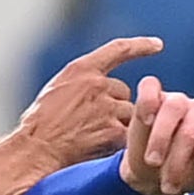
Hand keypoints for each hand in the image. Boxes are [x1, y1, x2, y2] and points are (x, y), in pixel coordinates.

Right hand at [17, 36, 164, 169]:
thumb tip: (105, 90)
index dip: (140, 46)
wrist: (36, 150)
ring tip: (93, 137)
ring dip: (119, 126)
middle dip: (115, 107)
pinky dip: (119, 143)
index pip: (118, 50)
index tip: (157, 44)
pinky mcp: (113, 131)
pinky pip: (128, 135)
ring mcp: (106, 107)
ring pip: (129, 115)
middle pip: (123, 93)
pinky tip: (100, 148)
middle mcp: (96, 84)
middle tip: (93, 124)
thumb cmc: (40, 125)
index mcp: (81, 70)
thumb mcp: (56, 91)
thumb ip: (82, 85)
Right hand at [120, 75, 193, 194]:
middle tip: (170, 185)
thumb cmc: (187, 176)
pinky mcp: (152, 97)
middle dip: (179, 158)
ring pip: (174, 106)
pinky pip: (150, 86)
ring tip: (153, 162)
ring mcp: (178, 101)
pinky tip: (145, 120)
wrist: (157, 179)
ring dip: (161, 139)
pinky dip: (147, 101)